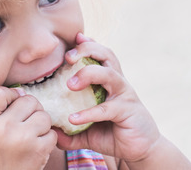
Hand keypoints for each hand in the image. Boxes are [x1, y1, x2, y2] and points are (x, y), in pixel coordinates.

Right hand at [0, 86, 56, 169]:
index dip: (9, 93)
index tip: (10, 104)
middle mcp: (4, 129)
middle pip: (27, 100)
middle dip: (28, 109)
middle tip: (22, 122)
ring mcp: (23, 139)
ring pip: (43, 114)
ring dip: (40, 123)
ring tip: (29, 134)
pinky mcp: (40, 150)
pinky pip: (52, 132)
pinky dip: (48, 138)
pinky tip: (35, 147)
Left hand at [56, 33, 160, 161]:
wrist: (140, 150)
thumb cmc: (112, 133)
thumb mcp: (87, 131)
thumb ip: (69, 131)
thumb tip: (50, 131)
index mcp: (108, 80)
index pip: (100, 54)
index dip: (88, 44)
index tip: (74, 39)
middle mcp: (118, 82)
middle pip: (106, 55)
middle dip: (87, 50)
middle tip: (67, 58)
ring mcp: (124, 95)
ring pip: (109, 74)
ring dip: (88, 74)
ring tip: (69, 85)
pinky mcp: (128, 111)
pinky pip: (107, 108)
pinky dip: (89, 113)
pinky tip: (73, 118)